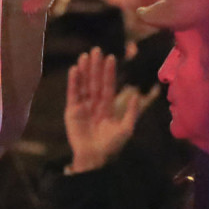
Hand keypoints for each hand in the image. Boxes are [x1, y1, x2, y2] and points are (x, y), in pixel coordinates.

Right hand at [64, 47, 157, 173]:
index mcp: (107, 107)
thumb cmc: (111, 146)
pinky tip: (74, 70)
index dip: (109, 72)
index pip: (108, 86)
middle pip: (95, 82)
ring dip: (84, 71)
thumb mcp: (126, 129)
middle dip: (96, 66)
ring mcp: (82, 106)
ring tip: (84, 56)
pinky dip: (73, 82)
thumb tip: (136, 94)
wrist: (94, 157)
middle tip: (96, 50)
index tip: (111, 57)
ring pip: (84, 85)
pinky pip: (73, 93)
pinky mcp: (71, 111)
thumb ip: (131, 112)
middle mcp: (94, 104)